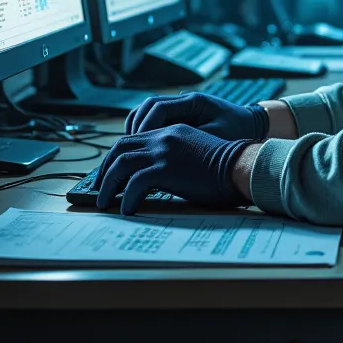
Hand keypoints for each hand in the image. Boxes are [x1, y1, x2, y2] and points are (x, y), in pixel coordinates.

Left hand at [96, 124, 248, 214]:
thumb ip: (175, 158)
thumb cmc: (226, 168)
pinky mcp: (166, 168)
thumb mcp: (196, 154)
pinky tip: (127, 210)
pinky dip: (127, 198)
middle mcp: (164, 137)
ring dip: (108, 184)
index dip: (116, 157)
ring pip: (121, 164)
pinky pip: (135, 183)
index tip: (109, 174)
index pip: (132, 139)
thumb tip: (156, 179)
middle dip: (105, 169)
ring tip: (104, 203)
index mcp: (171, 132)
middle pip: (120, 148)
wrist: (243, 167)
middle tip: (100, 189)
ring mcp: (164, 151)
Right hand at [123, 91, 267, 141]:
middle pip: (147, 107)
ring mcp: (181, 106)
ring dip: (137, 129)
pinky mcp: (181, 116)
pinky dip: (146, 132)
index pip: (158, 108)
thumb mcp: (218, 139)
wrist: (255, 125)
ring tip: (130, 151)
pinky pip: (156, 120)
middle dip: (135, 128)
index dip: (144, 126)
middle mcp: (184, 100)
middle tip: (128, 150)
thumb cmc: (239, 133)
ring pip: (148, 111)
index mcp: (193, 102)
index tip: (138, 145)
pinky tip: (142, 150)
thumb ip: (192, 143)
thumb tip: (166, 156)